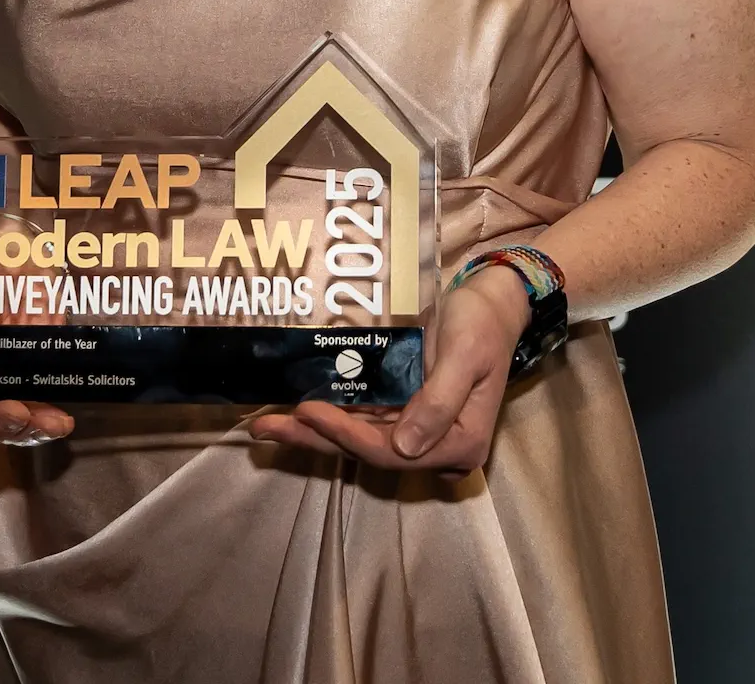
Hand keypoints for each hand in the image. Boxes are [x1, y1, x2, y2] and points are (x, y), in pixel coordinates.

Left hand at [244, 265, 531, 476]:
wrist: (491, 303)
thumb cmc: (481, 325)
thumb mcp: (465, 357)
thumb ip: (437, 403)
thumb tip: (404, 446)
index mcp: (459, 443)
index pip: (391, 451)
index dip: (346, 435)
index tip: (307, 412)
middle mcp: (435, 447)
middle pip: (366, 450)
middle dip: (314, 439)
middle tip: (264, 428)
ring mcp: (417, 431)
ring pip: (358, 438)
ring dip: (312, 432)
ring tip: (265, 424)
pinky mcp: (402, 412)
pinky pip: (361, 420)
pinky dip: (329, 417)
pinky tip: (293, 411)